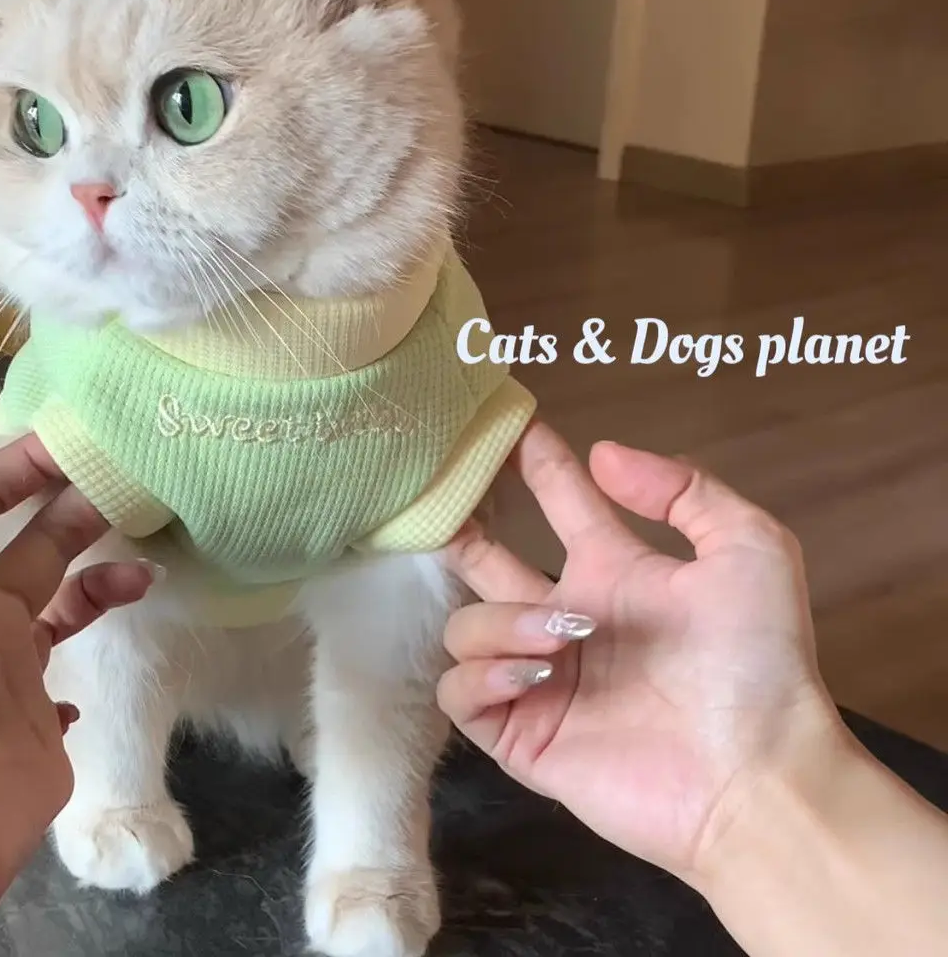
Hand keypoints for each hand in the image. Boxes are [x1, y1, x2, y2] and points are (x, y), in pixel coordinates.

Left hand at [0, 432, 153, 955]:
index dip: (20, 468)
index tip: (72, 439)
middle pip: (37, 545)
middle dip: (80, 507)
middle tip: (133, 481)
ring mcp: (10, 679)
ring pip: (67, 604)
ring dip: (104, 575)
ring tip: (144, 565)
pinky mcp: (41, 733)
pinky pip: (74, 682)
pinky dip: (92, 660)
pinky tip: (112, 647)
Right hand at [437, 421, 847, 886]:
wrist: (759, 777)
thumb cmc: (759, 665)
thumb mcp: (749, 550)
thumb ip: (684, 488)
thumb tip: (602, 452)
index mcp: (613, 571)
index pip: (559, 498)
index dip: (533, 458)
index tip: (501, 421)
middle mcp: (564, 618)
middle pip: (483, 560)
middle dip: (458, 527)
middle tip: (439, 505)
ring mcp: (539, 678)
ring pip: (467, 626)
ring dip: (501, 621)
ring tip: (561, 636)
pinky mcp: (521, 734)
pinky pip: (459, 692)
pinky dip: (483, 675)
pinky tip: (534, 674)